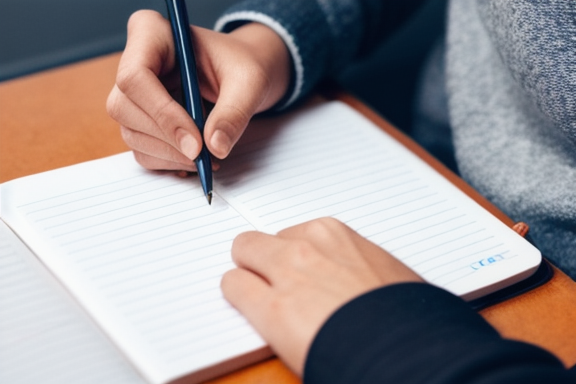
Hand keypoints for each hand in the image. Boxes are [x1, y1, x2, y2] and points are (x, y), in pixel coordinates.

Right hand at [106, 10, 290, 170]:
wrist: (241, 76)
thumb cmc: (242, 66)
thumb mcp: (250, 82)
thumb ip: (234, 112)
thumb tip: (215, 147)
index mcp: (152, 34)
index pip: (135, 77)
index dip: (163, 114)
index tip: (196, 144)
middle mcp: (133, 61)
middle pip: (125, 108)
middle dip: (168, 139)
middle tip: (204, 156)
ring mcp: (132, 94)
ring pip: (131, 134)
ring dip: (170, 155)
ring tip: (207, 158)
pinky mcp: (139, 120)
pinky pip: (142, 150)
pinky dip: (170, 162)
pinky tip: (196, 159)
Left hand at [221, 217, 421, 375]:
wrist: (410, 348)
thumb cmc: (406, 314)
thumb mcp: (383, 273)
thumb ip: (352, 265)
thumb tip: (345, 279)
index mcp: (334, 234)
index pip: (291, 234)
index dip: (290, 258)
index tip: (294, 273)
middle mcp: (307, 246)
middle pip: (260, 240)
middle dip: (261, 261)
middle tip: (272, 285)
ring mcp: (288, 273)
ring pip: (243, 253)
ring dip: (247, 275)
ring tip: (263, 299)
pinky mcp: (273, 308)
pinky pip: (234, 286)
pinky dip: (239, 296)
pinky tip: (256, 312)